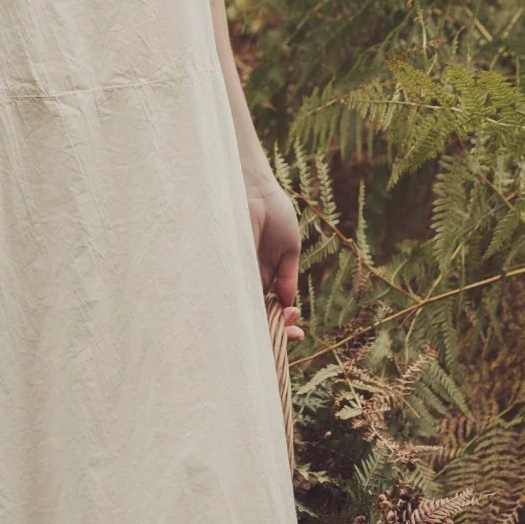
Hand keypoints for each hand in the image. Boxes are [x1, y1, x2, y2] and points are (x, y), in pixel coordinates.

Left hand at [244, 171, 304, 342]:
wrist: (254, 188)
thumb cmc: (273, 212)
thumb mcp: (289, 248)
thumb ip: (287, 277)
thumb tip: (288, 305)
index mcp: (266, 274)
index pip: (274, 306)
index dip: (285, 321)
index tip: (299, 330)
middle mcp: (249, 277)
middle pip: (259, 312)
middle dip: (275, 330)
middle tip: (294, 336)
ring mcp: (237, 272)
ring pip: (245, 308)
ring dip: (262, 324)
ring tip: (280, 331)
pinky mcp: (225, 266)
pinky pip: (233, 292)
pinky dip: (244, 308)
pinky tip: (259, 319)